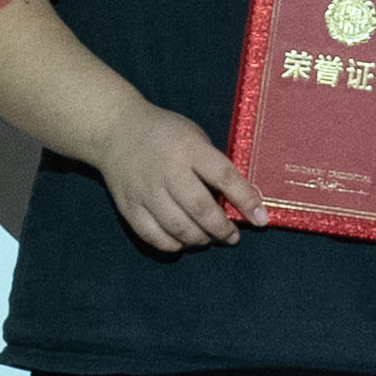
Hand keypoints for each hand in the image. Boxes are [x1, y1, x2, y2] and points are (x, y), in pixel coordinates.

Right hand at [91, 105, 260, 254]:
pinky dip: (173, 245)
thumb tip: (239, 201)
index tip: (260, 218)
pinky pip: (154, 236)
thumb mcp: (194, 136)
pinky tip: (183, 240)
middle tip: (232, 236)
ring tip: (209, 237)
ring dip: (200, 239)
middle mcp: (167, 171)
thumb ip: (213, 165)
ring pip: (178, 228)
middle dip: (222, 229)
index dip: (245, 200)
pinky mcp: (129, 206)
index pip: (224, 177)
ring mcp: (146, 191)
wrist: (115, 130)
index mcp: (189, 148)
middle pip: (201, 209)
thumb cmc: (165, 134)